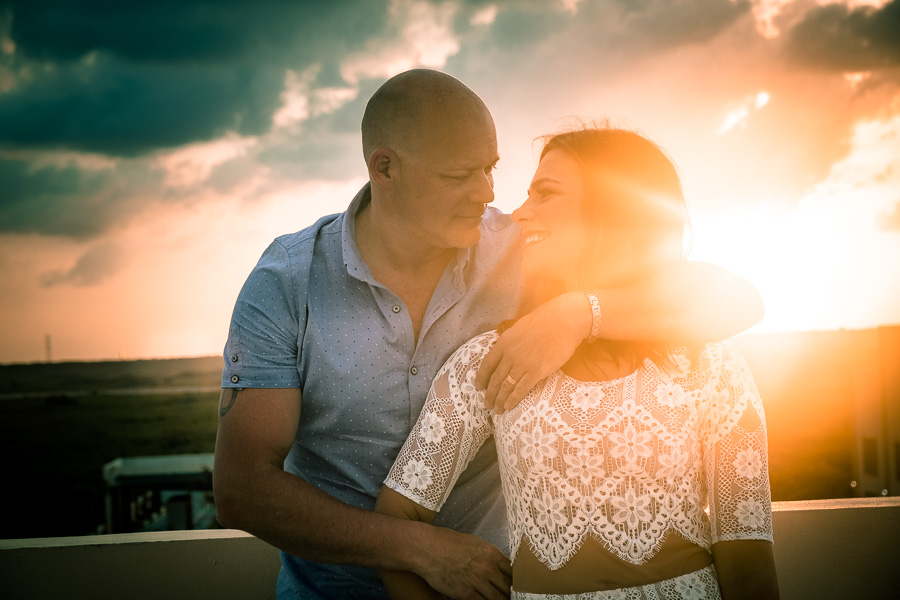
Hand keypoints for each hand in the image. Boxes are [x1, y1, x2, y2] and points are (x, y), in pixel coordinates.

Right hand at [418, 527, 511, 599]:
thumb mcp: (473, 543)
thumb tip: (497, 565)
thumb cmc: (447, 542)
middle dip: (510, 593)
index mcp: (491, 553)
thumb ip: (488, 555)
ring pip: (497, 599)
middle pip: (508, 587)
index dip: (517, 581)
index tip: (518, 586)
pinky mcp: (465, 594)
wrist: (427, 548)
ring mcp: (476, 582)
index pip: (513, 572)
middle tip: (511, 596)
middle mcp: (487, 568)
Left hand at [476, 292, 588, 411]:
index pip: (487, 364)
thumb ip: (510, 341)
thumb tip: (505, 348)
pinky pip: (520, 389)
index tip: (478, 387)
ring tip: (497, 410)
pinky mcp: (536, 372)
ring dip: (499, 400)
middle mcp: (509, 355)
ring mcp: (522, 364)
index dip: (481, 378)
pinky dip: (513, 399)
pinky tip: (509, 406)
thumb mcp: (519, 328)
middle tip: (487, 404)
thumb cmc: (545, 321)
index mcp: (504, 343)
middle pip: (495, 379)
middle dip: (490, 394)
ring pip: (505, 387)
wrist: (563, 322)